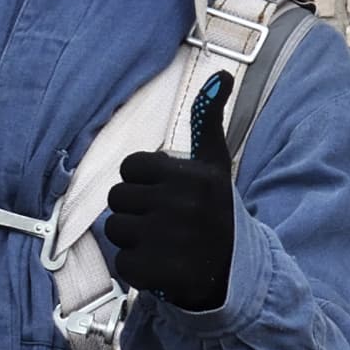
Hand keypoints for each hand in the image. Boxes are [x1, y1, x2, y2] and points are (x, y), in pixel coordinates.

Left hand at [103, 72, 237, 311]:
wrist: (235, 275)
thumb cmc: (216, 213)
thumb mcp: (216, 166)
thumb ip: (208, 121)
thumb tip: (220, 74)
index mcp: (190, 176)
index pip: (130, 168)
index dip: (143, 183)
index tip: (167, 196)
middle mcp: (181, 204)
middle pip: (118, 198)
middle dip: (136, 211)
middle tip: (167, 224)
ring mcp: (168, 239)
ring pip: (114, 229)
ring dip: (133, 240)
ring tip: (164, 245)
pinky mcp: (156, 271)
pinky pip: (121, 262)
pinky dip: (138, 269)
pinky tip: (163, 266)